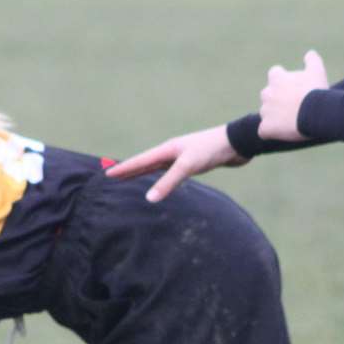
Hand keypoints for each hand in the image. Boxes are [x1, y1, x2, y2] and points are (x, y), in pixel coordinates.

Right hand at [104, 125, 243, 202]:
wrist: (236, 144)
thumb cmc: (211, 150)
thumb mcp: (187, 166)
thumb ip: (168, 182)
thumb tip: (149, 199)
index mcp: (167, 149)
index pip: (140, 161)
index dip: (124, 168)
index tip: (107, 173)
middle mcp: (172, 152)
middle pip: (145, 163)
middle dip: (129, 170)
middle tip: (113, 176)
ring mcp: (182, 158)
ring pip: (157, 167)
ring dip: (143, 173)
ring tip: (130, 178)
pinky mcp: (193, 164)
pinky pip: (170, 172)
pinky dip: (161, 178)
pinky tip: (161, 181)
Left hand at [258, 49, 325, 141]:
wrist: (315, 112)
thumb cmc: (316, 91)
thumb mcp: (317, 71)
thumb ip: (312, 60)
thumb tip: (310, 53)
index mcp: (277, 78)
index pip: (274, 74)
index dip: (282, 80)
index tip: (292, 87)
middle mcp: (267, 93)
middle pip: (268, 95)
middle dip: (277, 100)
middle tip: (293, 106)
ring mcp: (265, 111)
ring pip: (266, 113)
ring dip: (275, 116)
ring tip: (290, 121)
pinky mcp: (266, 127)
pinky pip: (264, 131)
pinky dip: (270, 132)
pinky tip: (282, 133)